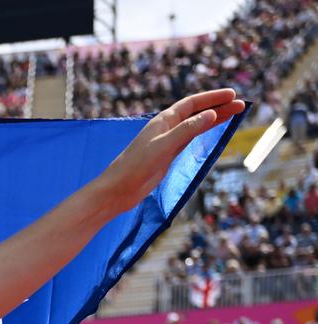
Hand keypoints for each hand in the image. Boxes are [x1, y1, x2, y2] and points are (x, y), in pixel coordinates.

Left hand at [98, 89, 245, 213]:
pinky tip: (213, 129)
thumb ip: (188, 130)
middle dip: (219, 106)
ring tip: (235, 113)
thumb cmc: (137, 165)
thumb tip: (212, 114)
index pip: (192, 103)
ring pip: (196, 125)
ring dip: (214, 118)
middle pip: (197, 112)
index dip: (212, 98)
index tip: (233, 95)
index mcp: (163, 120)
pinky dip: (204, 132)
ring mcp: (168, 141)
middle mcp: (166, 128)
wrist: (120, 189)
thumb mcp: (165, 145)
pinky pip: (190, 138)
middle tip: (242, 104)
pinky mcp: (168, 155)